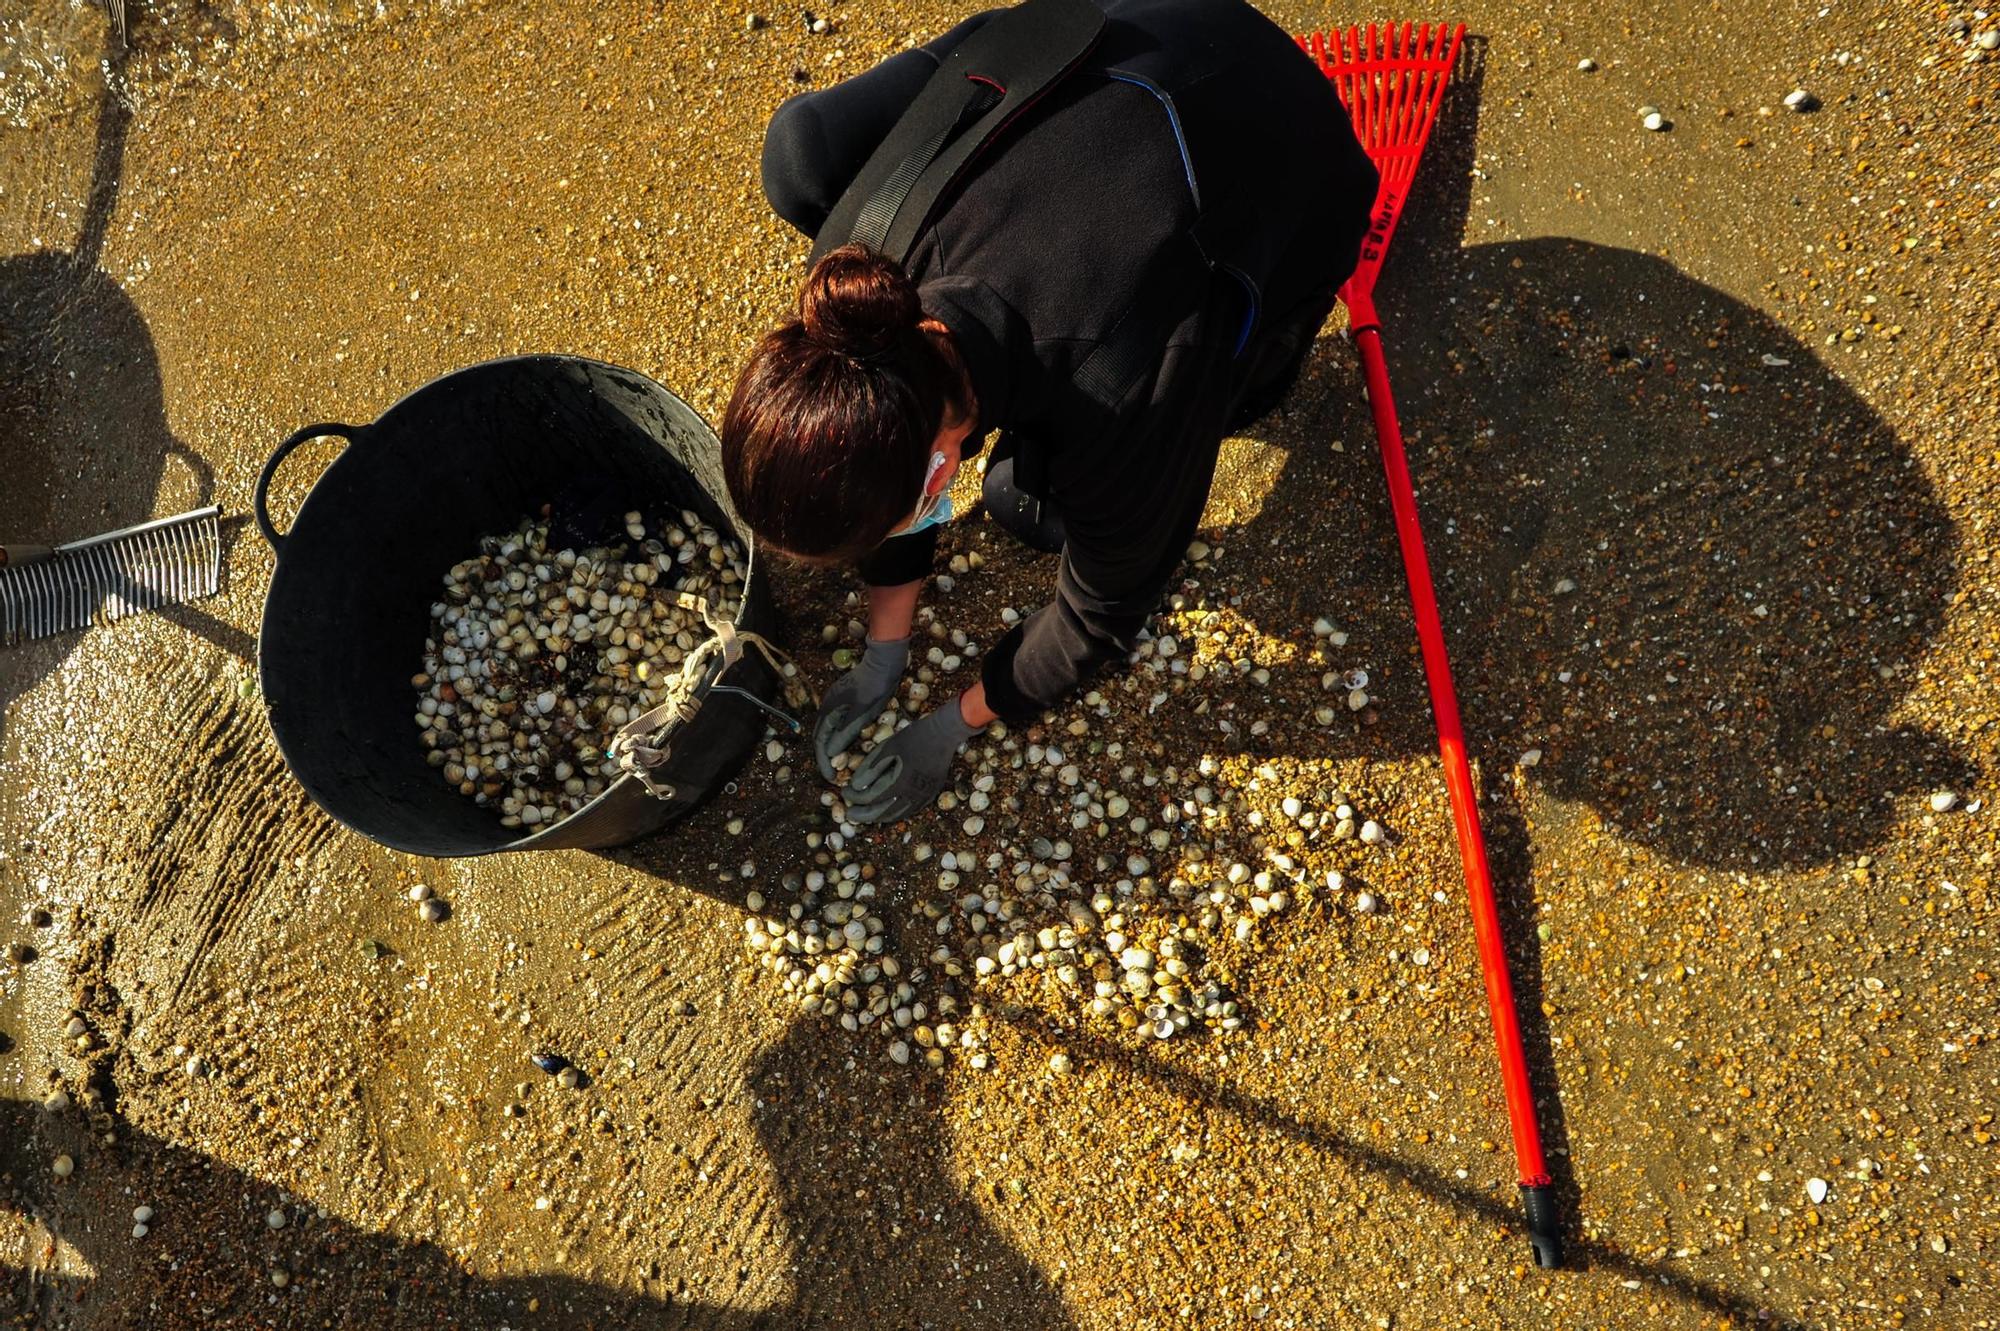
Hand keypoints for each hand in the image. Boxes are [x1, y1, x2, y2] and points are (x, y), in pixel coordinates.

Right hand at [813, 636, 910, 781]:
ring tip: (839, 765)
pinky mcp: (845, 700)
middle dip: (824, 758)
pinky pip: (836, 723)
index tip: (830, 779)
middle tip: (833, 776)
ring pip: (828, 730)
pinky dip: (838, 738)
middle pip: (820, 737)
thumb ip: (845, 732)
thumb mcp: (862, 713)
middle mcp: (828, 706)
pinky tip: (847, 745)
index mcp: (829, 709)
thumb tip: (830, 754)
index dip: (823, 762)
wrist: (884, 662)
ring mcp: (835, 702)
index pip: (820, 742)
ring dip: (831, 748)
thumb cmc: (875, 687)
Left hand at [843, 698, 981, 824]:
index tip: (844, 792)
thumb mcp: (887, 748)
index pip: (869, 798)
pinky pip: (910, 811)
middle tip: (850, 813)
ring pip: (896, 815)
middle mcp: (911, 795)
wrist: (944, 734)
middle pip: (882, 812)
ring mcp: (923, 797)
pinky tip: (888, 810)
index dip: (854, 797)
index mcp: (898, 783)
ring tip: (866, 815)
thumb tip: (855, 786)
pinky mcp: (931, 795)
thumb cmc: (914, 737)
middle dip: (863, 814)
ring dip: (879, 817)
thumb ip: (870, 768)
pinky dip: (895, 814)